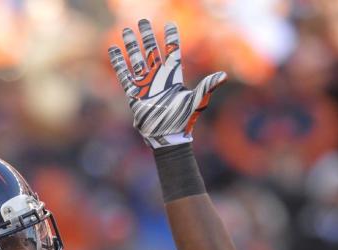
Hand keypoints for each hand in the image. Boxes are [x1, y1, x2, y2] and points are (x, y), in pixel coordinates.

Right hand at [109, 19, 226, 147]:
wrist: (168, 139)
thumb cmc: (183, 122)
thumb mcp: (196, 102)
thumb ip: (207, 87)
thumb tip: (223, 76)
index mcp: (173, 78)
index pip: (172, 52)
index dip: (171, 38)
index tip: (170, 24)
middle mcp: (159, 79)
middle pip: (151, 52)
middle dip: (147, 36)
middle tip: (143, 21)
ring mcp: (145, 86)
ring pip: (137, 60)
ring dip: (132, 46)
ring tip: (127, 30)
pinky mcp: (134, 95)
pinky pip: (125, 76)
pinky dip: (119, 63)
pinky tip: (114, 50)